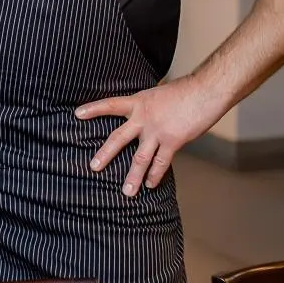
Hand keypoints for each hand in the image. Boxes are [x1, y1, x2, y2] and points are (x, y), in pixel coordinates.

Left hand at [75, 77, 226, 196]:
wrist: (206, 91)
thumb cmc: (187, 90)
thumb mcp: (159, 94)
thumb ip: (148, 107)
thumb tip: (144, 116)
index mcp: (139, 102)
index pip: (111, 104)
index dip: (93, 109)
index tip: (77, 114)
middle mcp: (144, 117)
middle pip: (118, 137)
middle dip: (105, 153)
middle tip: (94, 167)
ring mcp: (157, 130)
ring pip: (140, 157)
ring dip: (133, 176)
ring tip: (126, 192)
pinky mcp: (173, 141)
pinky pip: (161, 162)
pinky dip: (155, 175)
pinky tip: (150, 184)